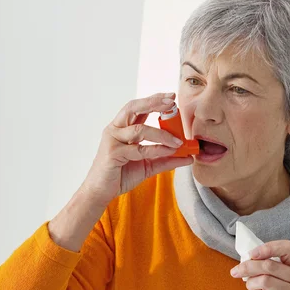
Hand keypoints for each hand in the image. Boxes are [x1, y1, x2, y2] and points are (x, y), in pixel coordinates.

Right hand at [82, 92, 192, 206]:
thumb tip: (189, 157)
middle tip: (171, 102)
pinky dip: (156, 149)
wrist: (101, 192)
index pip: (138, 108)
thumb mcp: (148, 165)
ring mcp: (112, 140)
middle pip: (133, 108)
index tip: (171, 97)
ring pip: (139, 129)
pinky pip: (138, 149)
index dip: (153, 100)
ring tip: (178, 141)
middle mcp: (115, 130)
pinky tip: (168, 151)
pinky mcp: (112, 153)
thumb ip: (166, 159)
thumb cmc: (120, 175)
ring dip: (162, 134)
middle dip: (153, 103)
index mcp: (122, 128)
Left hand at [230, 240, 289, 289]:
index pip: (287, 247)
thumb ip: (267, 270)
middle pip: (268, 265)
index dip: (268, 247)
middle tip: (235, 272)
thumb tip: (245, 259)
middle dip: (247, 267)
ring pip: (263, 280)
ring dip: (250, 284)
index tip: (252, 254)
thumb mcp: (278, 283)